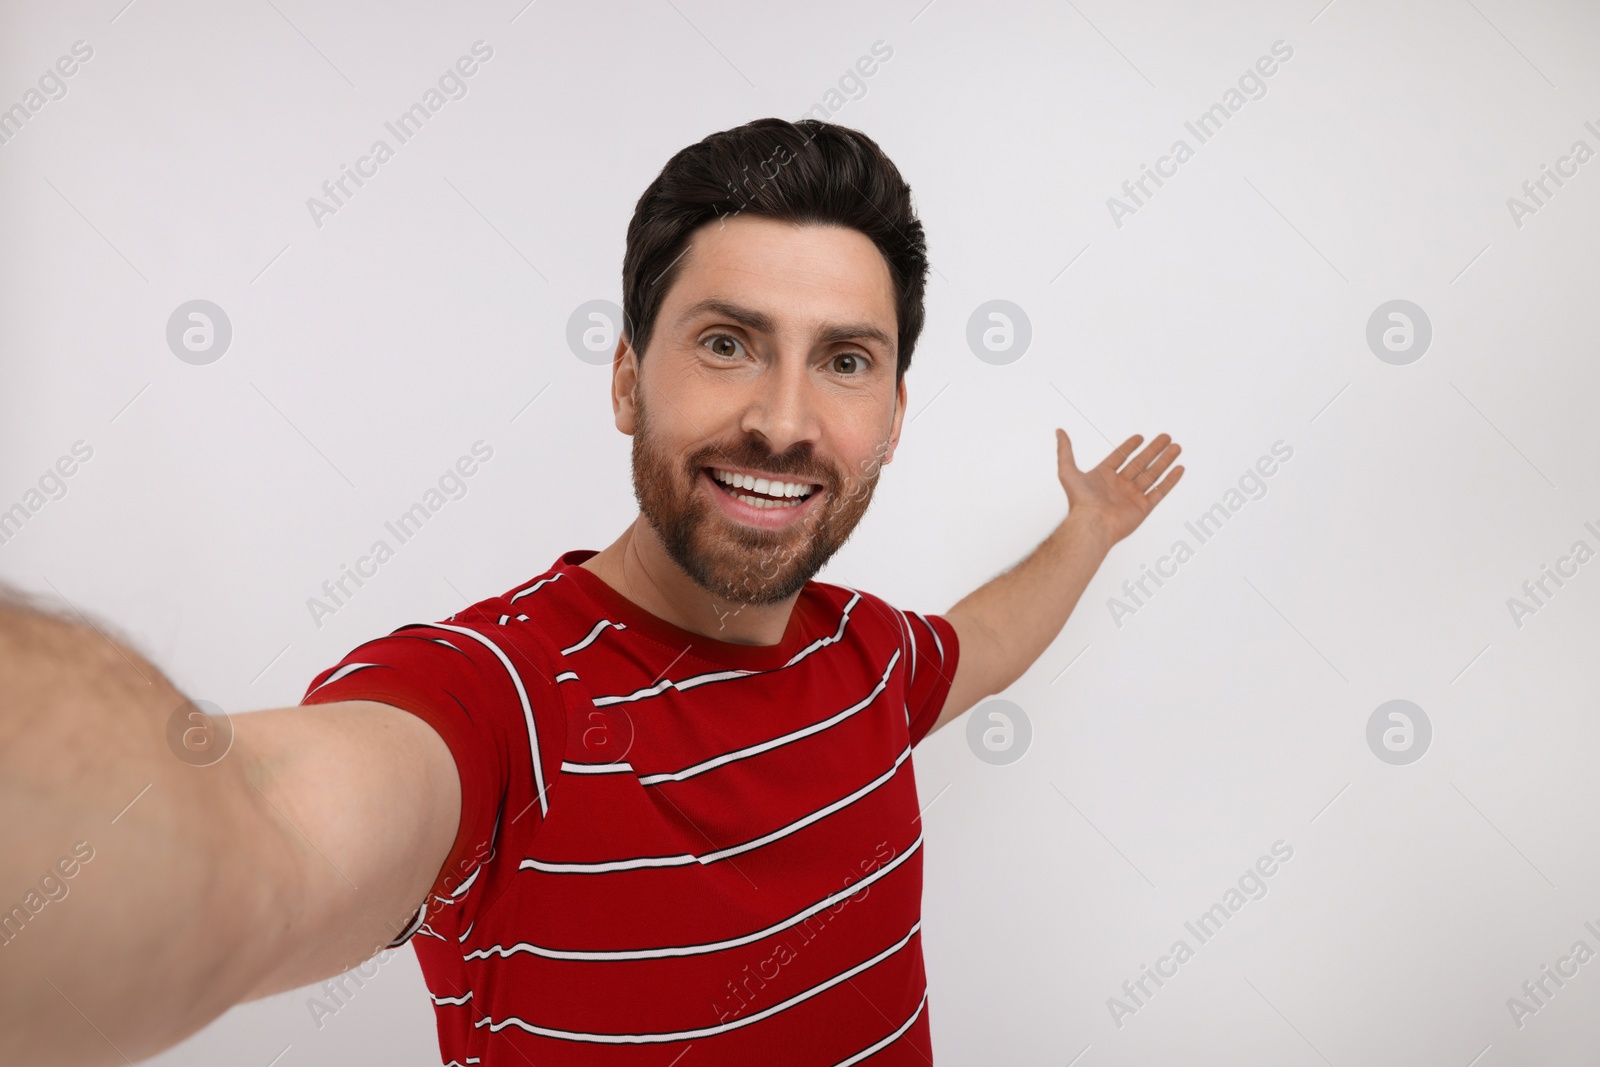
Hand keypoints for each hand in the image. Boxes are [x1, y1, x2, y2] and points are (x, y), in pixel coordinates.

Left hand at [1054, 428, 1183, 546]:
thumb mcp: (1067, 471)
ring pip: (1152, 474)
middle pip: (1140, 463)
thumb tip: (1059, 432)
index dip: (1129, 446)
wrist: (1092, 524)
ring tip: (1176, 447)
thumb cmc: (1080, 501)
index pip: (1120, 457)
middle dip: (1154, 449)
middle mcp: (1119, 486)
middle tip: (1166, 437)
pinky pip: (1160, 491)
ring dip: (1165, 460)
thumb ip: (1065, 450)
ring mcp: (1132, 497)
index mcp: (1103, 477)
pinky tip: (1179, 468)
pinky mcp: (1143, 508)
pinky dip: (1170, 480)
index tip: (1140, 437)